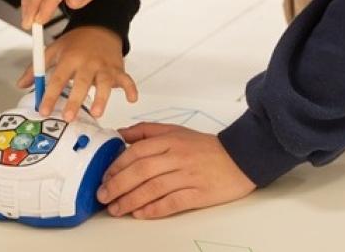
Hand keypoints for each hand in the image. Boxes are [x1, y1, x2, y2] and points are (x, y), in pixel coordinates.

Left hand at [16, 26, 137, 120]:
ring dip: (102, 97)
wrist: (100, 27)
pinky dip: (131, 88)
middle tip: (68, 117)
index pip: (57, 78)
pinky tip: (132, 99)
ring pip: (104, 82)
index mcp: (70, 58)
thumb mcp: (54, 50)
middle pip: (81, 82)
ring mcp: (104, 66)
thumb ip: (38, 68)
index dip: (49, 95)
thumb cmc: (76, 43)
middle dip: (75, 100)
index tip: (43, 110)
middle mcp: (87, 62)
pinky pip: (126, 79)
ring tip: (96, 112)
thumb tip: (21, 85)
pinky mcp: (118, 69)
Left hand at [97, 123, 255, 218]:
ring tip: (116, 209)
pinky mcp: (198, 194)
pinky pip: (172, 203)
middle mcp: (177, 157)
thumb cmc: (205, 147)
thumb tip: (120, 134)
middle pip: (141, 170)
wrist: (240, 157)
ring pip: (153, 188)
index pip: (137, 151)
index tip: (105, 177)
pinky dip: (154, 209)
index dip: (117, 165)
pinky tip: (140, 214)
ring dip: (130, 200)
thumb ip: (147, 131)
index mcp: (170, 140)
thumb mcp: (176, 131)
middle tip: (103, 195)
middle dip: (118, 185)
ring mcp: (188, 176)